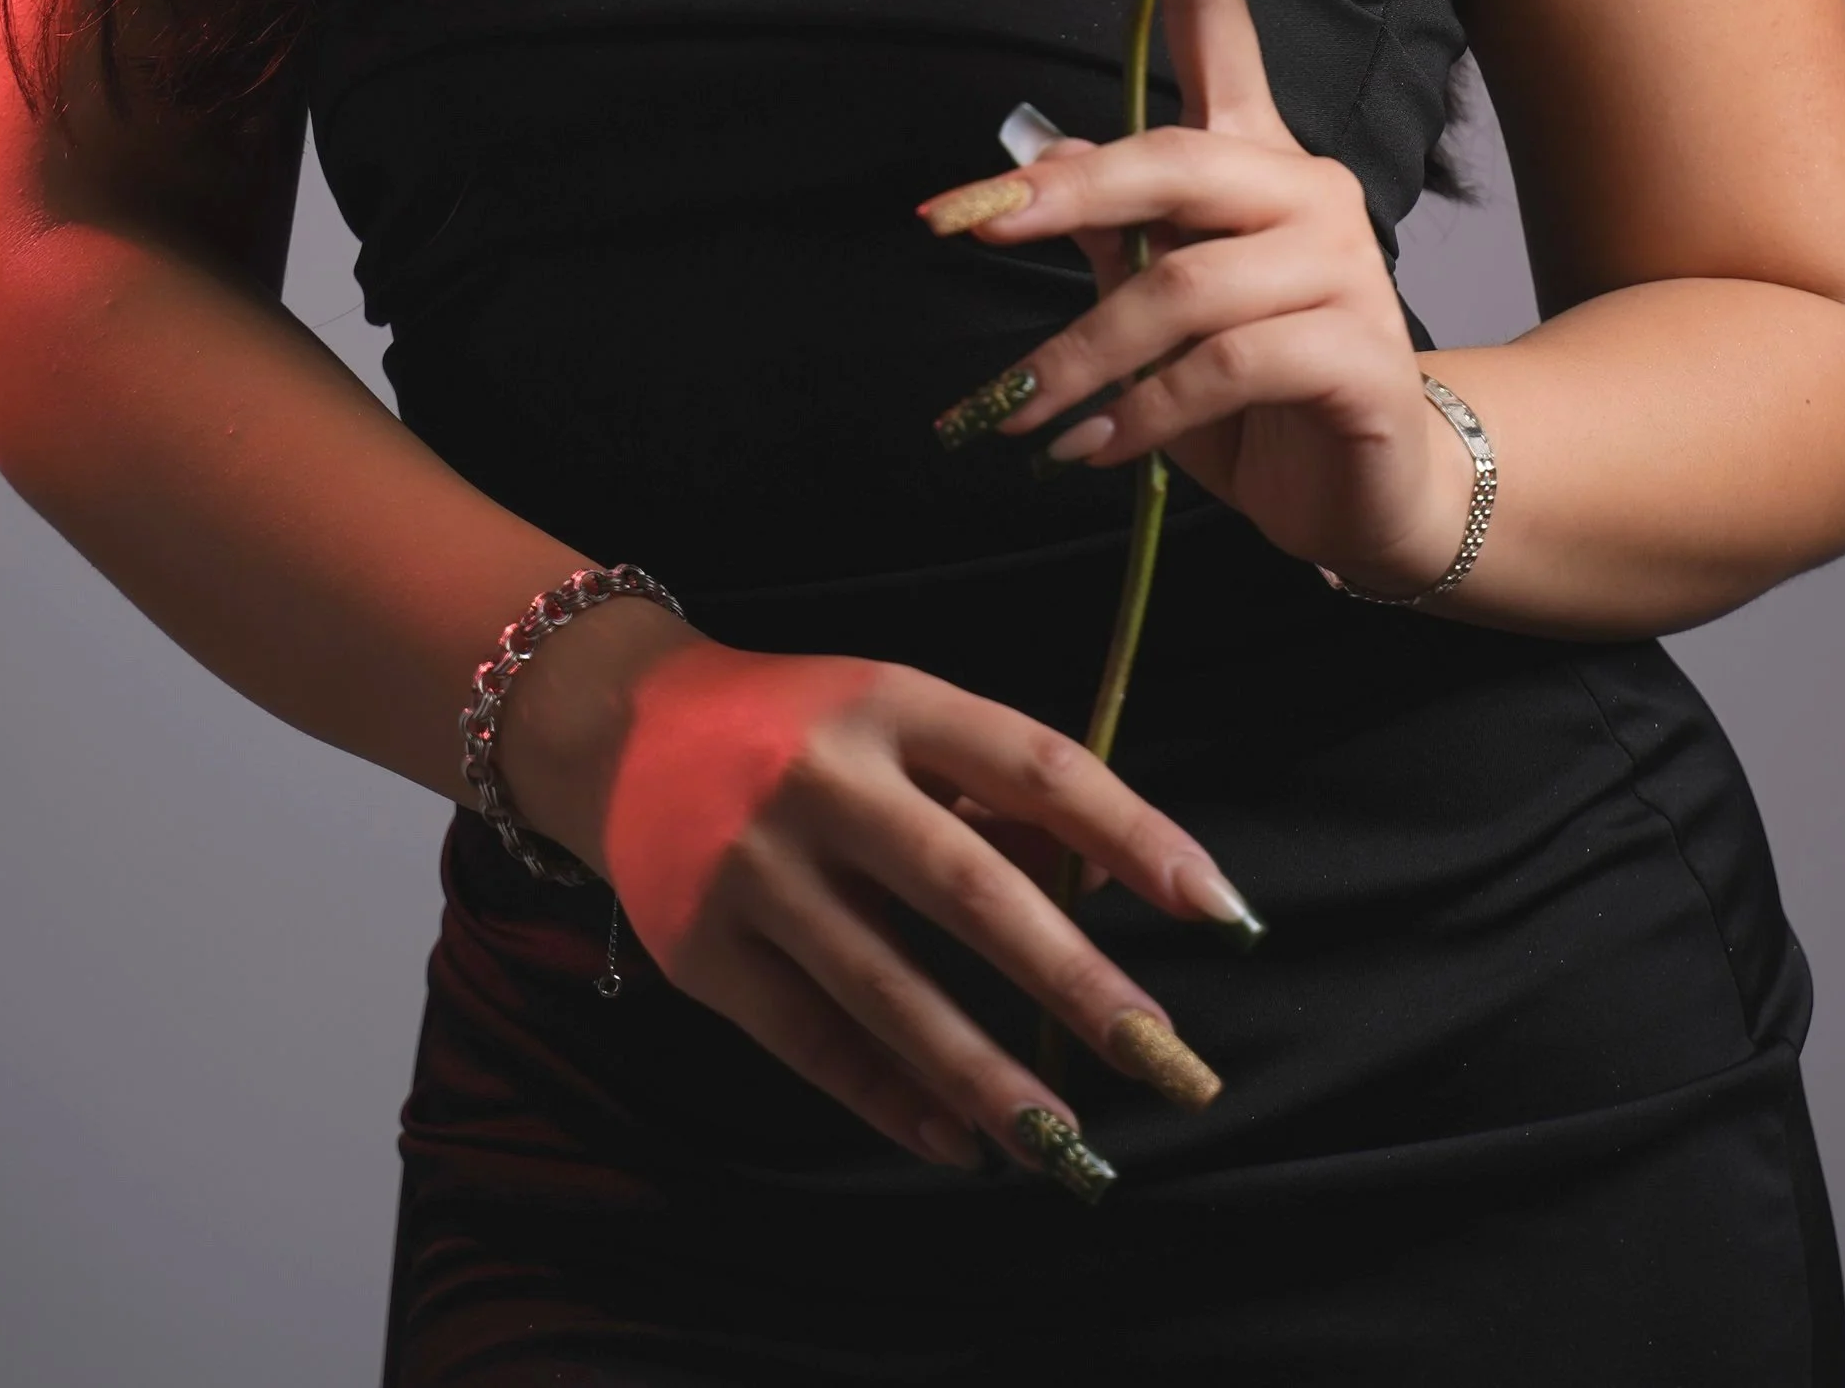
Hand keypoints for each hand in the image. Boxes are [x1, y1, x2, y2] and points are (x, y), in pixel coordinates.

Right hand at [494, 599, 1255, 1183]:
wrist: (624, 728)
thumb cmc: (801, 725)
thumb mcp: (897, 716)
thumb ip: (995, 792)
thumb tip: (1122, 886)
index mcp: (890, 700)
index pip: (1035, 764)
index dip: (1134, 834)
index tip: (1220, 909)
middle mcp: (823, 778)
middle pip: (968, 886)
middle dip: (1075, 980)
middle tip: (1166, 1055)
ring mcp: (756, 867)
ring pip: (888, 989)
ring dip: (990, 1074)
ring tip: (1072, 1143)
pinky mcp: (703, 948)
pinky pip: (813, 1041)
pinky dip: (891, 1099)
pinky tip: (960, 1144)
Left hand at [929, 0, 1475, 595]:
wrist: (1367, 501)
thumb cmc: (1250, 398)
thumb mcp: (1155, 314)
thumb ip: (1108, 240)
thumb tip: (1031, 175)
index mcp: (1255, 159)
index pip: (1225, 21)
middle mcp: (1306, 189)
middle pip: (1177, 159)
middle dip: (1064, 196)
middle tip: (973, 229)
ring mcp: (1344, 268)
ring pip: (1185, 284)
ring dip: (1083, 355)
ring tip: (1026, 415)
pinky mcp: (1360, 355)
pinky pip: (1225, 367)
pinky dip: (1142, 412)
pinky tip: (1099, 448)